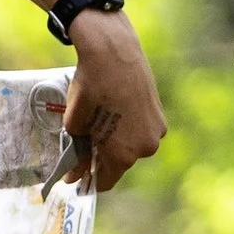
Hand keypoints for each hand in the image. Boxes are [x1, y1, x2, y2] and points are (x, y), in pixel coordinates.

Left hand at [61, 9, 166, 190]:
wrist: (113, 52)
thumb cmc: (90, 88)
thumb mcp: (75, 124)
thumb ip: (77, 154)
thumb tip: (74, 175)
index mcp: (123, 154)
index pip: (105, 181)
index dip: (87, 178)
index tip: (75, 174)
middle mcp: (145, 148)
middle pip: (119, 162)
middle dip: (101, 157)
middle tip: (84, 142)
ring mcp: (157, 131)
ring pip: (132, 145)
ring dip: (116, 141)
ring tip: (100, 122)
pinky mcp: (160, 115)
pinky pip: (141, 130)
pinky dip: (128, 127)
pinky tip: (114, 111)